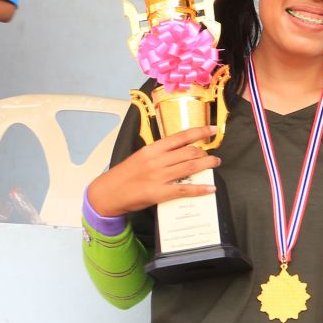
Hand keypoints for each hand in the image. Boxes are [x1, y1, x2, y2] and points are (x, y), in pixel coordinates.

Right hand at [86, 125, 219, 217]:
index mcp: (152, 149)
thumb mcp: (140, 157)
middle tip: (213, 156)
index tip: (213, 129)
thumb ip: (159, 153)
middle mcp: (156, 161)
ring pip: (189, 167)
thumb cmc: (124, 175)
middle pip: (189, 152)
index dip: (199, 132)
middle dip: (205, 153)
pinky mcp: (158, 193)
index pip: (180, 137)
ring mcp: (158, 177)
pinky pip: (184, 189)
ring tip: (215, 164)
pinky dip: (200, 188)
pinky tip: (210, 188)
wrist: (107, 193)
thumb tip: (179, 151)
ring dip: (206, 165)